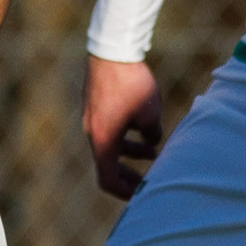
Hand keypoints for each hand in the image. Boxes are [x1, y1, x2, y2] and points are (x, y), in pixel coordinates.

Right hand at [84, 54, 169, 199]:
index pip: (108, 180)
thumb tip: (153, 139)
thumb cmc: (131, 83)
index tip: (142, 196)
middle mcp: (93, 132)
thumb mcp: (150, 114)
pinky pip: (109, 129)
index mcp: (103, 140)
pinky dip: (125, 135)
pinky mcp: (95, 104)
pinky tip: (144, 126)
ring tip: (154, 152)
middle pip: (108, 165)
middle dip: (129, 175)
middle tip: (147, 182)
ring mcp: (92, 117)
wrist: (112, 49)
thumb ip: (153, 134)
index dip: (125, 192)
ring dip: (131, 152)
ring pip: (110, 145)